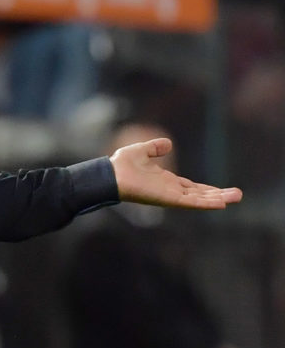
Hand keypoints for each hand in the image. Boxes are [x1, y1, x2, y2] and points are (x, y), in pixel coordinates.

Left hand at [110, 139, 241, 208]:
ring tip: (236, 198)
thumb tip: (169, 143)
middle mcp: (170, 190)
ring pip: (199, 199)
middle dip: (218, 195)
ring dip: (217, 199)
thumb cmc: (121, 165)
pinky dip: (205, 203)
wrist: (110, 174)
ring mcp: (170, 195)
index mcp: (166, 181)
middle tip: (237, 196)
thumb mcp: (142, 150)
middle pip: (199, 194)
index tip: (222, 191)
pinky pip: (191, 202)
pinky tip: (220, 203)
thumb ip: (155, 147)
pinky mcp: (168, 199)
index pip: (191, 187)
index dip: (207, 189)